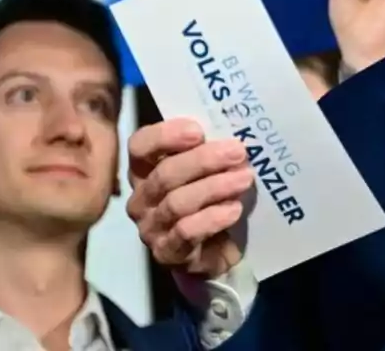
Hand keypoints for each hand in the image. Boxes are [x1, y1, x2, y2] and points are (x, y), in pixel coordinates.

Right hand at [126, 118, 252, 278]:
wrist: (215, 251)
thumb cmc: (209, 200)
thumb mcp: (207, 170)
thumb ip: (208, 149)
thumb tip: (231, 132)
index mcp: (145, 169)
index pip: (140, 146)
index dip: (165, 136)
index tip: (198, 131)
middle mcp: (142, 197)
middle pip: (164, 174)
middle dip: (203, 160)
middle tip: (237, 151)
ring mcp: (151, 227)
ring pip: (177, 202)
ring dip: (215, 187)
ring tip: (244, 178)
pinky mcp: (167, 252)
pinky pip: (186, 232)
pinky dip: (212, 218)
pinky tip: (234, 209)